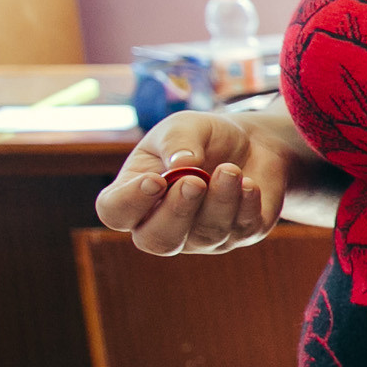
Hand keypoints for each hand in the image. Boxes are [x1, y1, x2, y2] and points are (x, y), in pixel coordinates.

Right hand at [94, 111, 295, 253]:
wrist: (252, 142)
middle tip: (195, 181)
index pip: (115, 212)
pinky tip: (249, 184)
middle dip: (176, 212)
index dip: (130, 202)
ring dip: (220, 201)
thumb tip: (183, 163)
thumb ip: (177, 140)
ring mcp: (201, 237)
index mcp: (134, 194)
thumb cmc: (203, 137)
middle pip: (157, 241)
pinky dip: (247, 205)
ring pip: (205, 235)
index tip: (155, 179)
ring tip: (230, 169)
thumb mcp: (185, 126)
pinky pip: (241, 230)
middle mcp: (163, 223)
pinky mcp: (239, 235)